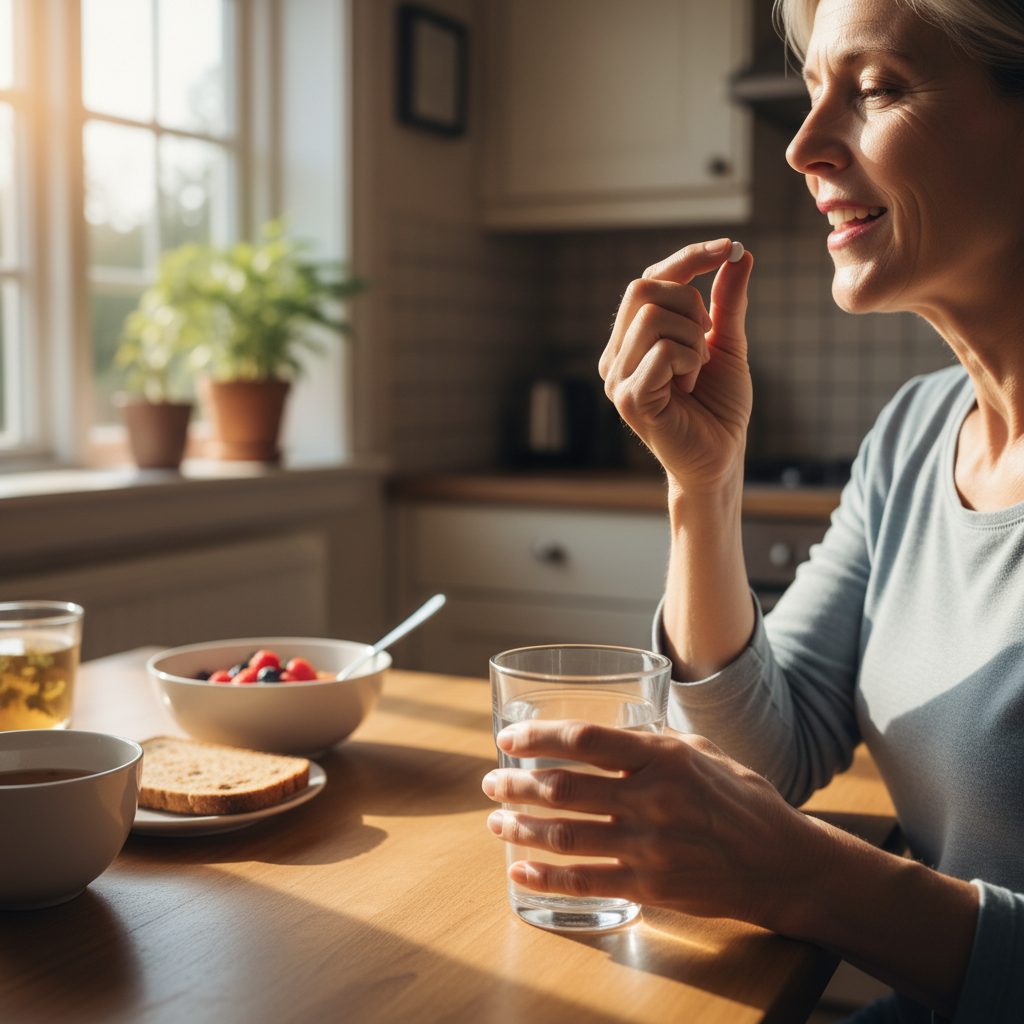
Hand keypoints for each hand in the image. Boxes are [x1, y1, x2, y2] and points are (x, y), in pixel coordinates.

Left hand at [482, 719, 822, 929]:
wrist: (781, 862)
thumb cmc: (739, 798)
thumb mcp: (700, 751)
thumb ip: (652, 742)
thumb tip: (607, 731)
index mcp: (663, 756)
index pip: (585, 739)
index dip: (538, 737)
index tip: (508, 738)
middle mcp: (652, 798)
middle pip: (564, 788)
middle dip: (516, 785)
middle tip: (491, 782)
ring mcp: (649, 846)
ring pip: (565, 835)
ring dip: (520, 828)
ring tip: (495, 823)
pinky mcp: (650, 886)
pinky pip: (584, 881)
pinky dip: (543, 877)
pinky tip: (518, 870)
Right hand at [598, 238, 753, 490]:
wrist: (721, 460)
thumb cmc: (719, 408)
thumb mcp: (727, 344)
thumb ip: (727, 302)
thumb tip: (737, 253)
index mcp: (633, 338)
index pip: (649, 278)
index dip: (688, 257)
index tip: (728, 247)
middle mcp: (616, 354)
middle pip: (642, 287)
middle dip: (690, 303)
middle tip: (707, 338)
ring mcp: (617, 377)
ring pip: (652, 317)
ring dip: (693, 339)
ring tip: (697, 371)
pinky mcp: (629, 399)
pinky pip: (661, 351)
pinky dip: (689, 361)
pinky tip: (690, 386)